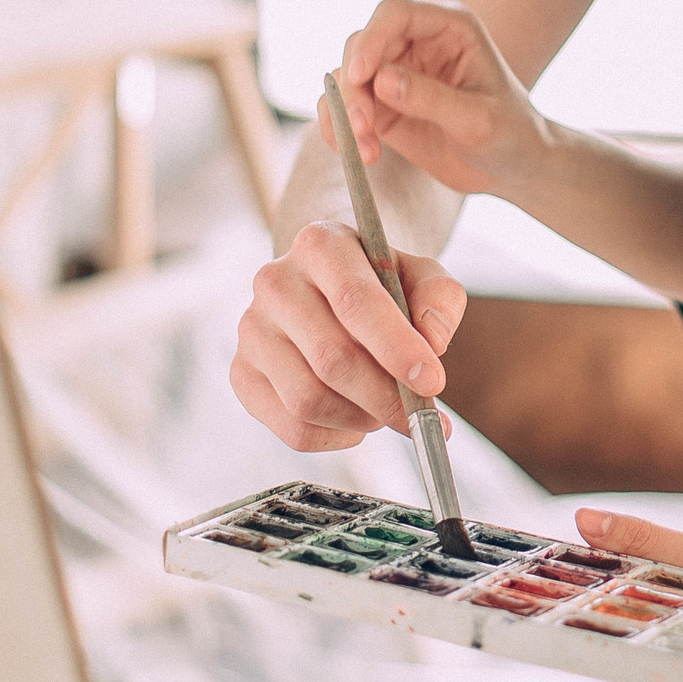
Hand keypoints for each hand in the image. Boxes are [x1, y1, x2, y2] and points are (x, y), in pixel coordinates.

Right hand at [231, 222, 467, 450]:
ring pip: (308, 399)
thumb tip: (433, 344)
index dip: (397, 348)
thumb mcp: (422, 275)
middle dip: (386, 396)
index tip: (433, 382)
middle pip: (332, 358)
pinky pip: (292, 428)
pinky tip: (357, 420)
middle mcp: (275, 282)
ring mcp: (252, 330)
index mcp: (320, 245)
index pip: (356, 302)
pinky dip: (336, 436)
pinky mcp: (243, 373)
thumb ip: (439, 300)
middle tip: (422, 413)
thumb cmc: (383, 283)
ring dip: (362, 418)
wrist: (330, 284)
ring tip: (388, 408)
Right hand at [322, 0, 554, 197]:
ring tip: (366, 151)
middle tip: (361, 128)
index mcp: (450, 27)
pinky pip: (344, 106)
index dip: (370, 39)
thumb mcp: (479, 120)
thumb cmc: (510, 133)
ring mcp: (397, 72)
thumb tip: (381, 80)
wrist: (512, 166)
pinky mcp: (382, 104)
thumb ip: (432, 98)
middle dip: (354, 87)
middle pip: (362, 44)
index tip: (359, 77)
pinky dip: (339, 128)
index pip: (395, 13)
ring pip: (347, 76)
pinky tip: (357, 154)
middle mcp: (418, 42)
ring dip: (344, 112)